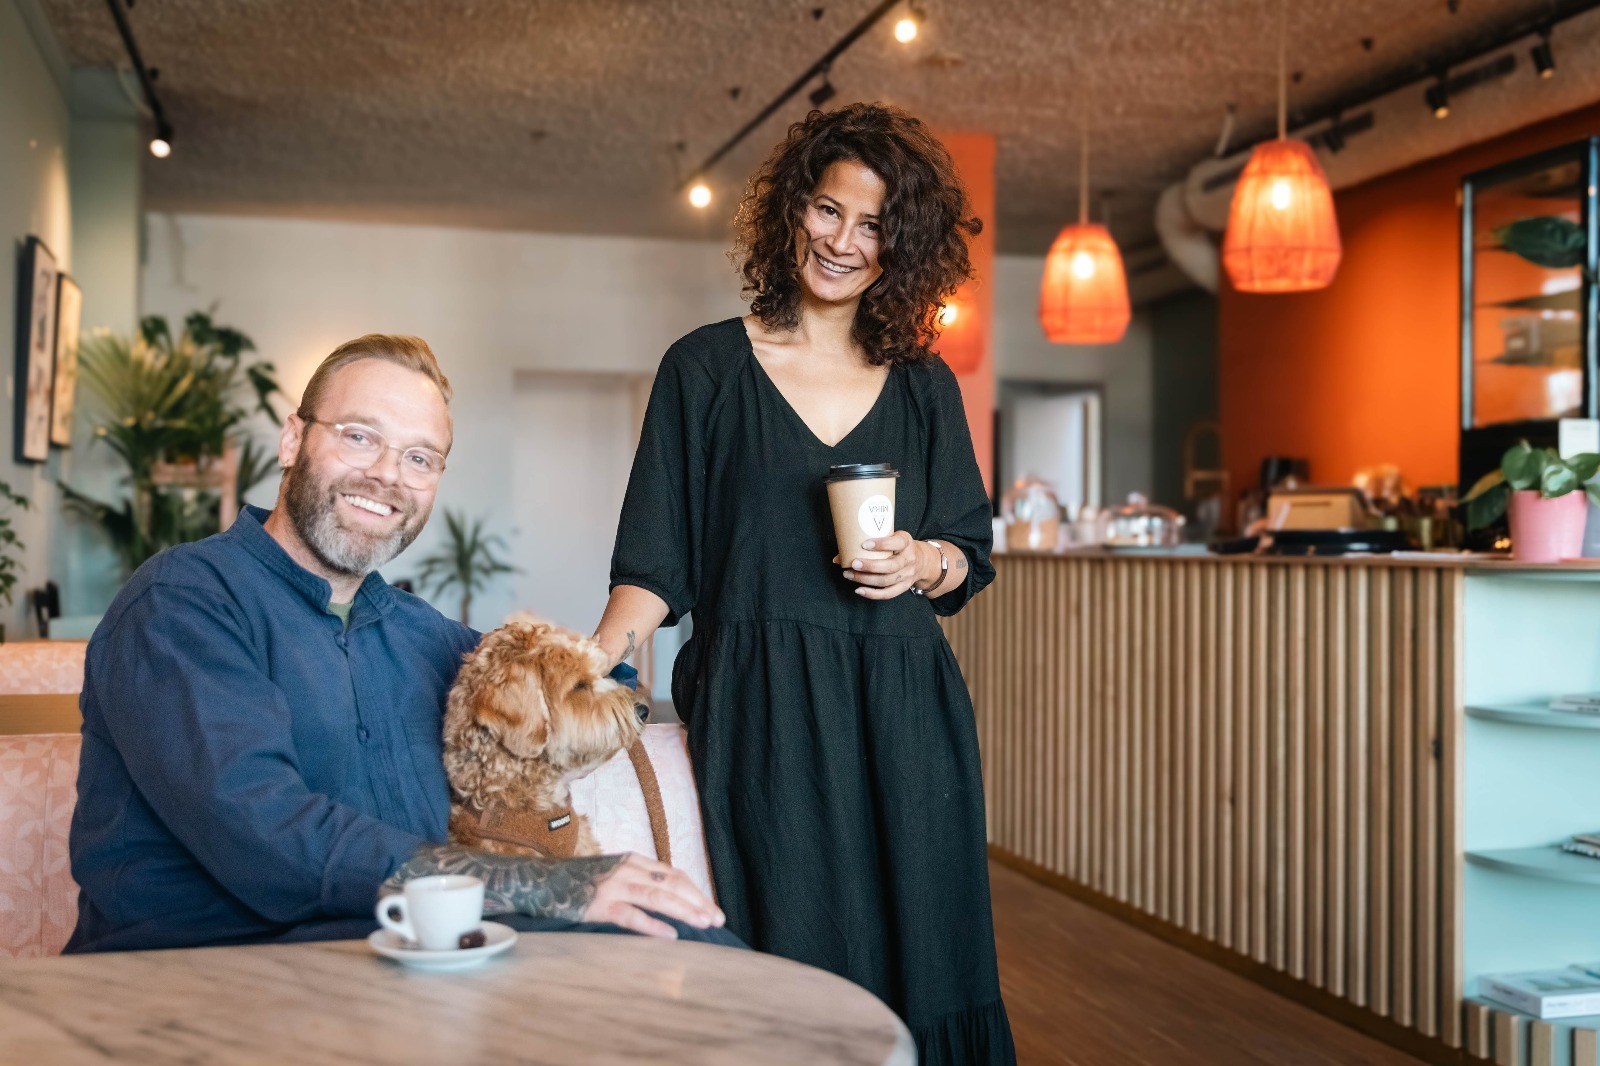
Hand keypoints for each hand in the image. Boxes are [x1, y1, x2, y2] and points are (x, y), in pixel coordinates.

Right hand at [581, 852, 725, 938]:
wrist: (541, 880)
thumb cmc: (581, 881)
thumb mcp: (615, 873)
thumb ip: (639, 881)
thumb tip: (670, 899)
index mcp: (634, 861)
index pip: (674, 874)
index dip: (696, 891)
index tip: (713, 908)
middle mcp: (628, 870)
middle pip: (672, 883)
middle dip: (698, 901)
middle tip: (718, 919)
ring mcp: (614, 887)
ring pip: (656, 897)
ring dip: (683, 910)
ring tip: (703, 923)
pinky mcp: (600, 905)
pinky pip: (630, 916)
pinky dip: (652, 925)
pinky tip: (670, 935)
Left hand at [834, 531, 929, 600]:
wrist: (922, 561)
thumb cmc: (898, 546)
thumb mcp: (891, 537)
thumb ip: (870, 543)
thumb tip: (838, 556)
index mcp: (906, 542)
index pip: (897, 543)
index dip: (881, 544)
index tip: (864, 544)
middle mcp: (909, 559)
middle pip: (891, 566)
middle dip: (870, 566)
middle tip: (854, 563)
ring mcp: (907, 575)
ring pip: (886, 581)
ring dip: (866, 579)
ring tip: (849, 575)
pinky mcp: (903, 587)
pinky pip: (888, 594)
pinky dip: (872, 594)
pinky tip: (859, 590)